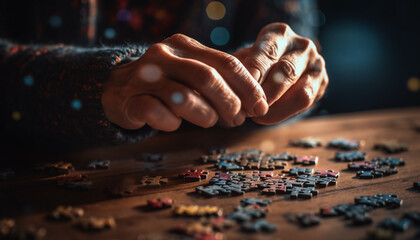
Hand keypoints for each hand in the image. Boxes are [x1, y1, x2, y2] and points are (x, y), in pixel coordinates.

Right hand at [101, 34, 267, 130]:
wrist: (117, 88)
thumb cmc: (166, 84)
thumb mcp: (192, 73)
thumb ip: (219, 82)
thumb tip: (253, 104)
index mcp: (185, 46)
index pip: (226, 63)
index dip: (249, 87)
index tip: (260, 107)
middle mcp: (164, 56)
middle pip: (208, 78)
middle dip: (229, 103)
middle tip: (236, 121)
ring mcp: (144, 76)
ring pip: (183, 97)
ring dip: (205, 116)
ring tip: (208, 122)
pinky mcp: (128, 99)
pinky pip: (157, 113)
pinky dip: (171, 123)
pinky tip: (173, 123)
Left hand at [234, 23, 328, 124]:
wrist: (274, 70)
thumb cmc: (252, 65)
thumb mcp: (241, 61)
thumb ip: (237, 71)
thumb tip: (229, 85)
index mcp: (279, 33)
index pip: (268, 51)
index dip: (254, 70)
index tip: (242, 85)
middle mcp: (301, 45)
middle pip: (286, 72)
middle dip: (264, 93)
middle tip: (246, 108)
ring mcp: (316, 63)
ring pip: (301, 91)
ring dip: (275, 107)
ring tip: (254, 115)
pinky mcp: (321, 82)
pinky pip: (305, 102)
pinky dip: (282, 113)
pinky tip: (264, 118)